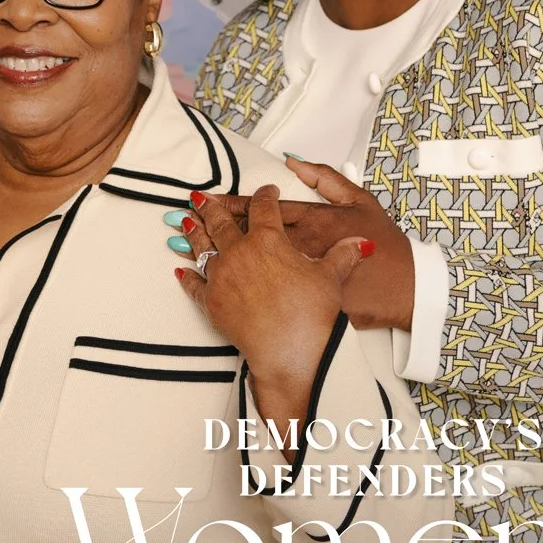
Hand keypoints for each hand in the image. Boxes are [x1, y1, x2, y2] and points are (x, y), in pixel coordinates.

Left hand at [174, 184, 370, 425]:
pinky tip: (181, 271)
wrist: (290, 350)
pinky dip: (187, 277)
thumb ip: (343, 255)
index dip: (265, 197)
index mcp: (268, 240)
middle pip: (221, 223)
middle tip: (200, 198)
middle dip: (212, 208)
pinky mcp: (211, 302)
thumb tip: (362, 243)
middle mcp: (239, 252)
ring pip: (202, 248)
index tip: (266, 192)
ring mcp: (221, 276)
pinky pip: (194, 285)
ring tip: (185, 221)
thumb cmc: (312, 314)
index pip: (264, 208)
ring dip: (193, 233)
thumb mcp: (332, 277)